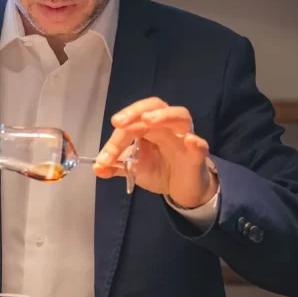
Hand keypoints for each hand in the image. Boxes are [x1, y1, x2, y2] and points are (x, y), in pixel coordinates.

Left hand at [93, 97, 217, 207]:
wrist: (181, 189)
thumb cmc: (159, 170)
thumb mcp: (134, 168)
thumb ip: (116, 166)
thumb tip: (97, 167)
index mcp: (150, 126)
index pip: (132, 122)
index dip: (116, 138)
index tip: (104, 157)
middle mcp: (167, 126)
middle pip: (155, 107)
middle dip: (135, 111)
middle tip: (118, 122)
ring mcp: (185, 138)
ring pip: (180, 116)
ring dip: (163, 116)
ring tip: (147, 120)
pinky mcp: (197, 156)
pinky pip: (201, 145)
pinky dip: (196, 142)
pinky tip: (190, 141)